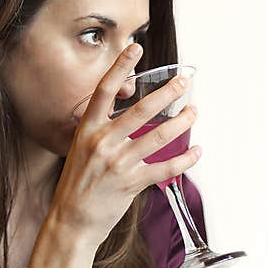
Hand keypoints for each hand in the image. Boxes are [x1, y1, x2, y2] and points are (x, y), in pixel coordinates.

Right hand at [46, 43, 200, 250]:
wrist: (71, 219)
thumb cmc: (77, 182)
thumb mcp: (80, 148)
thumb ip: (101, 130)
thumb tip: (128, 112)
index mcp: (87, 129)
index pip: (104, 91)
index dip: (121, 67)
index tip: (136, 48)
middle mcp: (101, 143)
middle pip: (140, 110)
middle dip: (167, 93)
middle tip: (184, 82)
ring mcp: (117, 163)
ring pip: (158, 136)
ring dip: (181, 122)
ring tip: (194, 111)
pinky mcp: (131, 184)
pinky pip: (165, 167)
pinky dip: (185, 158)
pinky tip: (196, 150)